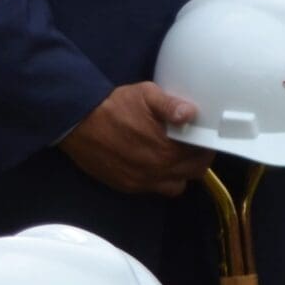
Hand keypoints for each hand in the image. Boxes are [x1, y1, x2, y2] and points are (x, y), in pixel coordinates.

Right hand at [58, 83, 213, 197]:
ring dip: (179, 173)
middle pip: (194, 173)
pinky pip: (154, 189)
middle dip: (196, 159)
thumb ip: (171, 105)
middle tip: (190, 146)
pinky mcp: (127, 186)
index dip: (206, 145)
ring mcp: (143, 182)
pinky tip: (152, 163)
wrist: (78, 121)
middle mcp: (159, 171)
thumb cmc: (115, 105)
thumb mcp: (145, 94)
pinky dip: (159, 179)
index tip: (202, 137)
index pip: (202, 154)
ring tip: (172, 157)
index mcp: (168, 149)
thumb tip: (191, 114)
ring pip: (177, 186)